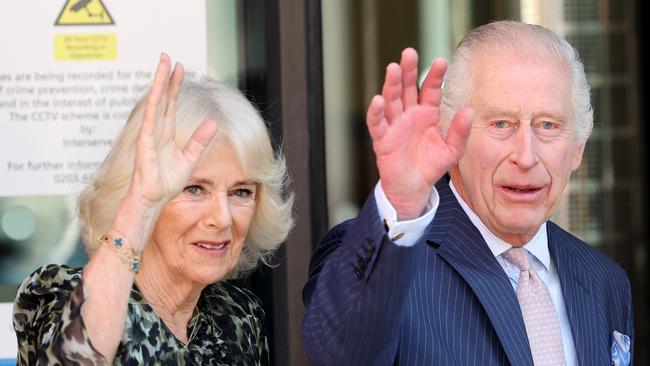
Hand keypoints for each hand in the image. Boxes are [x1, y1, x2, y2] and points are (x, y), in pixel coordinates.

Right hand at [128, 53, 217, 215]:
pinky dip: (154, 106)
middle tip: (168, 56)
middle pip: (162, 98)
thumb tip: (213, 123)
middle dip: (165, 77)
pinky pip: (150, 121)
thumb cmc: (167, 182)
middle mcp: (156, 130)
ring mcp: (149, 135)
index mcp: (166, 133)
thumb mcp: (189, 159)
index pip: (171, 104)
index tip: (179, 68)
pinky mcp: (144, 143)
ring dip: (158, 83)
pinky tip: (157, 93)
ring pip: (155, 103)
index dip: (175, 86)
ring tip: (162, 64)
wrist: (153, 199)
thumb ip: (200, 141)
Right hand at [367, 48, 472, 219]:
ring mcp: (395, 124)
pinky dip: (376, 112)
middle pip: (407, 87)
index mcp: (427, 113)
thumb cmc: (431, 165)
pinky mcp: (383, 138)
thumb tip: (470, 110)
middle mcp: (410, 114)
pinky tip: (378, 100)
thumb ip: (460, 132)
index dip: (434, 75)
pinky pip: (378, 123)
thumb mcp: (452, 150)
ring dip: (391, 85)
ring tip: (393, 68)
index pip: (430, 89)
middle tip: (409, 53)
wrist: (413, 187)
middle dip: (408, 71)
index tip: (441, 60)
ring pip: (391, 100)